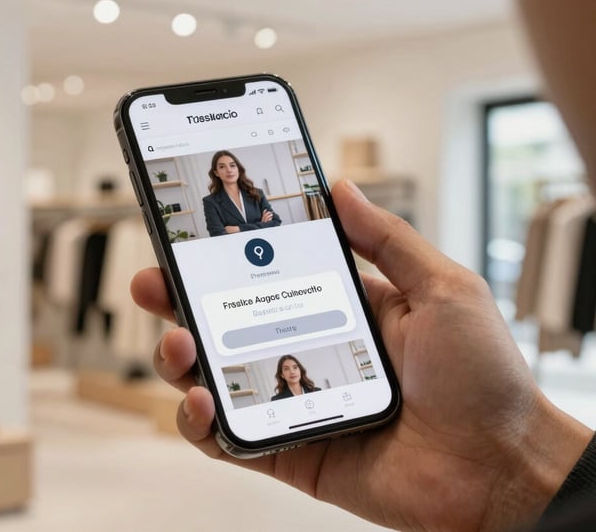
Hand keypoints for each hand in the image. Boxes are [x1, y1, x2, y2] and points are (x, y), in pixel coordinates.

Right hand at [131, 180, 591, 531]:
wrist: (501, 467)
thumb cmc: (483, 377)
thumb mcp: (441, 287)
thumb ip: (386, 238)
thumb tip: (340, 188)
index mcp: (338, 311)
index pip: (266, 278)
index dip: (224, 258)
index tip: (190, 234)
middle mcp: (307, 353)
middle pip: (225, 325)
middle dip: (180, 302)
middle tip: (155, 282)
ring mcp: (293, 403)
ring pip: (214, 378)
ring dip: (180, 359)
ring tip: (179, 342)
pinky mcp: (287, 451)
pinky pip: (227, 439)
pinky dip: (200, 423)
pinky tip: (201, 402)